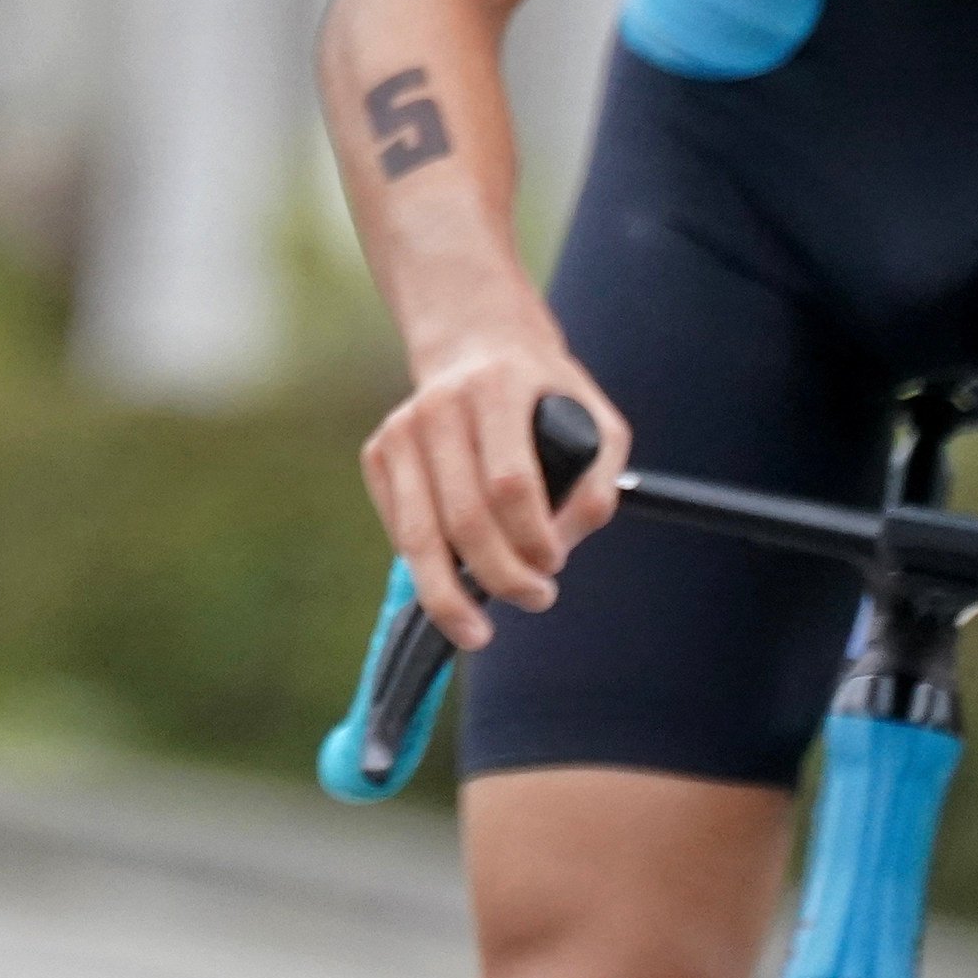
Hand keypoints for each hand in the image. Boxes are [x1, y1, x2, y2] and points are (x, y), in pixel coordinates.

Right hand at [360, 328, 627, 650]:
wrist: (477, 346)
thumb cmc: (548, 397)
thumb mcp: (599, 425)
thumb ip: (599, 485)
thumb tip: (562, 544)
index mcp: (499, 387)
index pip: (510, 483)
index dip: (534, 539)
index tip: (555, 565)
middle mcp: (440, 404)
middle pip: (464, 519)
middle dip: (501, 577)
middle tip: (536, 599)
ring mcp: (401, 428)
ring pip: (419, 536)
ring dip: (449, 595)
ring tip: (477, 631)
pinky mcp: (378, 452)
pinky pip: (400, 531)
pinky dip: (427, 567)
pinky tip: (456, 577)